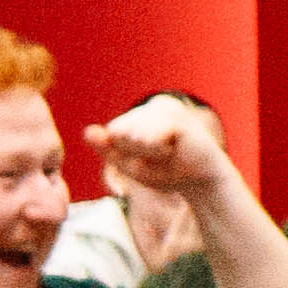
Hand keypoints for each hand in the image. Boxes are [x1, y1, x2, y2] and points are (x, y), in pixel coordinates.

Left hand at [85, 93, 232, 202]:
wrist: (200, 180)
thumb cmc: (166, 171)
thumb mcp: (129, 163)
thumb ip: (107, 148)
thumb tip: (87, 132)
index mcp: (141, 114)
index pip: (113, 132)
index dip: (125, 153)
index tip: (148, 157)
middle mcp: (153, 106)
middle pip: (120, 133)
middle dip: (134, 154)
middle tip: (160, 158)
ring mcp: (167, 110)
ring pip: (133, 136)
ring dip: (147, 155)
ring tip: (167, 154)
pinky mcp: (177, 119)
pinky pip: (149, 139)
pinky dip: (157, 153)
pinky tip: (174, 151)